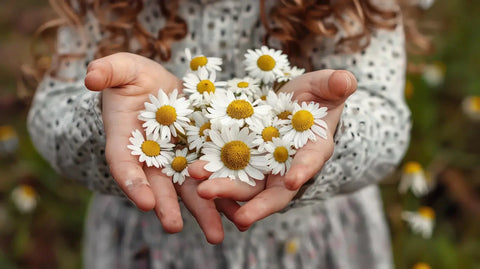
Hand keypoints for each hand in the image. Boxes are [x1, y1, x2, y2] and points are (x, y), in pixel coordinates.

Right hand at [85, 53, 223, 242]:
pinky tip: (239, 210)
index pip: (125, 163)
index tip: (143, 201)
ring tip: (216, 236)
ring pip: (189, 188)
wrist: (159, 87)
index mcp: (126, 139)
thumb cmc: (135, 78)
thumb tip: (90, 76)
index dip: (132, 182)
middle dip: (166, 206)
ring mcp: (176, 159)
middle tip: (174, 227)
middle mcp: (151, 157)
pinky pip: (212, 176)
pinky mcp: (199, 155)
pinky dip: (224, 193)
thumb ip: (108, 71)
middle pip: (158, 185)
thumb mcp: (122, 68)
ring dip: (202, 211)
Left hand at [190, 70, 356, 229]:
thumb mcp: (325, 87)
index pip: (309, 164)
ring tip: (199, 189)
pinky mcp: (240, 160)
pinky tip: (191, 175)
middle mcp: (286, 168)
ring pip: (243, 185)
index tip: (292, 182)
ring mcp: (261, 168)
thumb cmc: (315, 98)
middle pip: (270, 191)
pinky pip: (224, 171)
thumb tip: (346, 80)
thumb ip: (335, 85)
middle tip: (233, 208)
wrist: (293, 106)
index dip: (302, 172)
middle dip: (251, 200)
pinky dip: (211, 175)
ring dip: (222, 189)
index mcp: (312, 151)